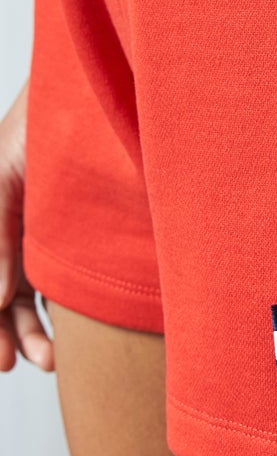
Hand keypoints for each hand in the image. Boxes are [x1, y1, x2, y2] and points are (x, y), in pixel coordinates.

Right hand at [0, 80, 52, 371]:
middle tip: (37, 363)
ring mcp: (39, 229)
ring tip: (52, 358)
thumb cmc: (42, 126)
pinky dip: (59, 305)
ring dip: (37, 328)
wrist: (88, 92)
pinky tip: (71, 329)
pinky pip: (56, 275)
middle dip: (13, 335)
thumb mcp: (6, 181)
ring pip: (31, 292)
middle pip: (4, 296)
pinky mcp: (70, 228)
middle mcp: (12, 227)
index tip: (2, 361)